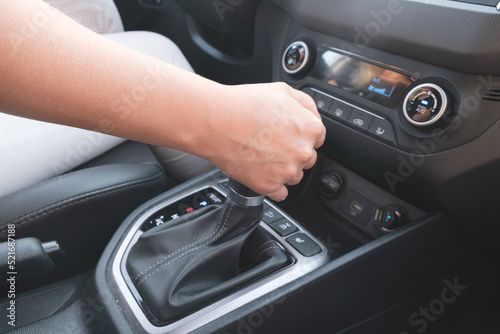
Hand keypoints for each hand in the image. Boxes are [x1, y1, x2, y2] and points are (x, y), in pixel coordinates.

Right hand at [203, 82, 325, 200]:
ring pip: (294, 176)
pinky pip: (280, 194)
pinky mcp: (269, 186)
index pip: (318, 139)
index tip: (287, 134)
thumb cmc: (244, 104)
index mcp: (310, 129)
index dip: (300, 135)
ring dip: (282, 170)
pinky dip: (272, 185)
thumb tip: (314, 117)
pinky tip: (260, 170)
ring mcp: (286, 172)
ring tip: (261, 154)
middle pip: (307, 159)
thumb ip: (306, 104)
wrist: (215, 122)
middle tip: (271, 143)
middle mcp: (303, 152)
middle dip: (292, 152)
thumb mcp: (282, 90)